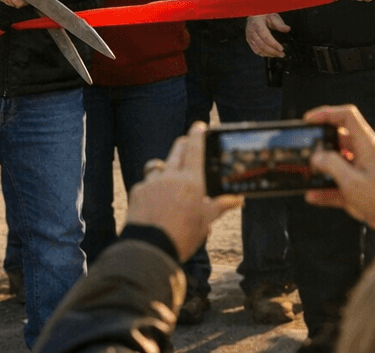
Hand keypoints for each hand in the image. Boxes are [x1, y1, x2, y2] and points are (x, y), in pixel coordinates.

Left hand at [124, 122, 240, 261]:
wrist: (149, 249)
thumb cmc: (182, 236)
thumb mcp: (205, 222)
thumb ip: (219, 206)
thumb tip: (237, 199)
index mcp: (191, 182)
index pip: (195, 150)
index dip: (197, 136)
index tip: (199, 126)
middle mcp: (170, 177)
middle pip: (176, 151)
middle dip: (183, 144)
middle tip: (186, 143)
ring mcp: (151, 182)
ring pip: (159, 167)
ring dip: (165, 169)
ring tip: (170, 182)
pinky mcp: (137, 191)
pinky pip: (147, 184)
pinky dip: (152, 189)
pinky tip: (155, 203)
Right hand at [245, 13, 290, 56]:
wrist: (255, 14)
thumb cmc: (263, 15)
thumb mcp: (273, 16)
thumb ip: (280, 24)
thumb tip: (287, 29)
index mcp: (257, 24)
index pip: (266, 37)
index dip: (274, 44)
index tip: (281, 49)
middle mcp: (251, 32)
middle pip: (262, 45)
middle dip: (273, 51)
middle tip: (282, 54)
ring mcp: (249, 37)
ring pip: (259, 50)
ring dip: (269, 54)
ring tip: (278, 55)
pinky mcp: (249, 41)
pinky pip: (256, 50)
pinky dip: (264, 54)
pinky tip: (271, 54)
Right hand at [302, 105, 374, 236]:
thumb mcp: (352, 183)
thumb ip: (331, 165)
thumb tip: (317, 157)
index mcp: (370, 145)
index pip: (347, 116)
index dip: (326, 113)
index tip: (310, 120)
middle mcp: (371, 153)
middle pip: (342, 139)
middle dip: (322, 145)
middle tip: (308, 153)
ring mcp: (370, 169)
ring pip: (343, 161)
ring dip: (325, 169)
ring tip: (310, 176)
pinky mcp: (369, 185)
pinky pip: (345, 181)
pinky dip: (331, 186)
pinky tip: (316, 195)